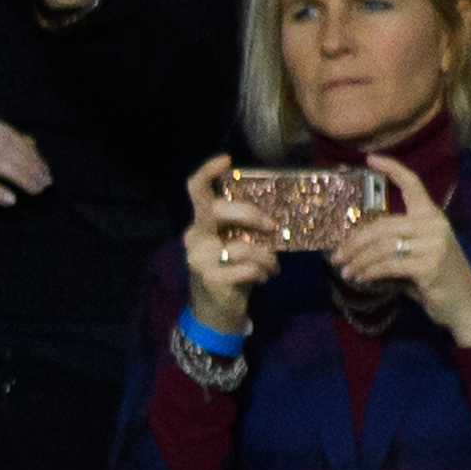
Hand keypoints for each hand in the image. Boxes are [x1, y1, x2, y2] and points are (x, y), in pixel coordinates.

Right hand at [176, 155, 274, 333]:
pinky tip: (262, 277)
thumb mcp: (236, 242)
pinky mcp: (209, 277)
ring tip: (272, 266)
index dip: (207, 172)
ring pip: (241, 246)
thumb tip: (276, 214)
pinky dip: (261, 272)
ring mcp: (198, 257)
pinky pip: (246, 268)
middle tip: (272, 227)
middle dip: (251, 214)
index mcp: (201, 222)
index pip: (196, 191)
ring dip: (266, 257)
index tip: (226, 160)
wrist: (215, 309)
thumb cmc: (231, 269)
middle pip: (217, 210)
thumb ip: (244, 227)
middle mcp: (194, 235)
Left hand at [323, 153, 470, 349]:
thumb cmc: (437, 279)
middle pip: (381, 225)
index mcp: (432, 216)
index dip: (392, 169)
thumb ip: (396, 242)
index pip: (413, 184)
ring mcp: (434, 243)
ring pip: (381, 246)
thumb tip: (353, 243)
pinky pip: (387, 264)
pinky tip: (360, 278)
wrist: (464, 304)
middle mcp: (434, 224)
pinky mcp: (429, 264)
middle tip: (335, 256)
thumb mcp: (418, 253)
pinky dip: (368, 272)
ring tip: (344, 271)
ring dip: (357, 260)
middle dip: (353, 242)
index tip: (370, 158)